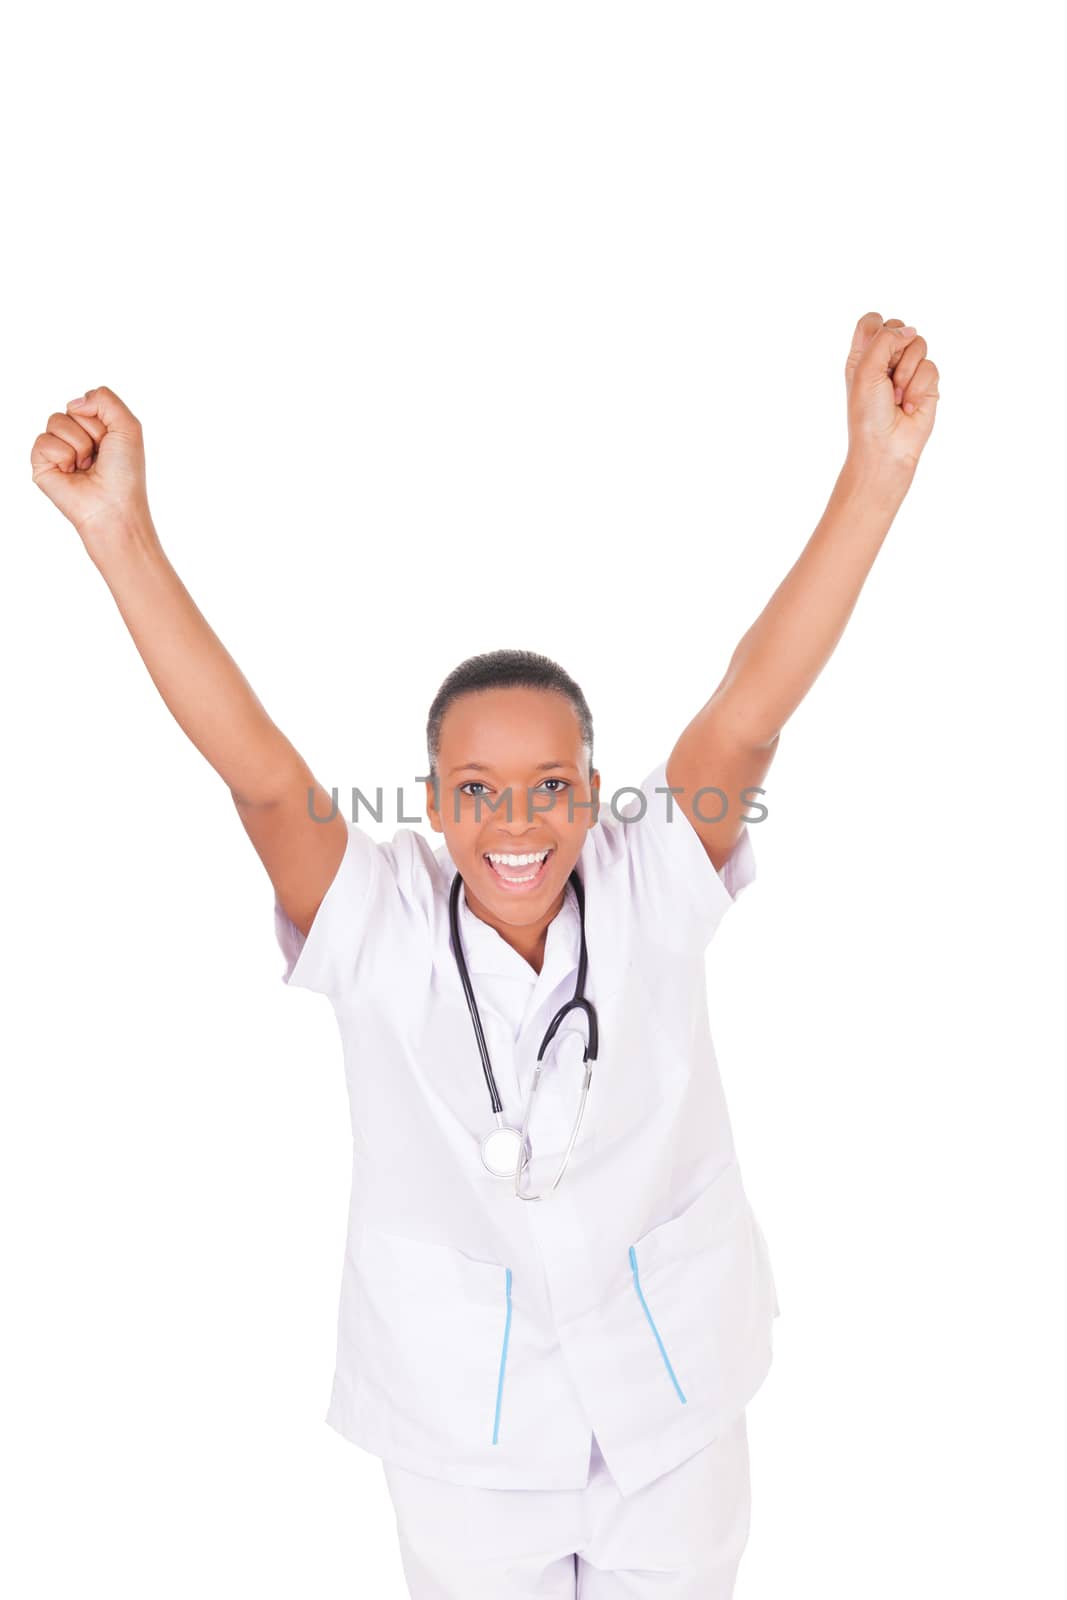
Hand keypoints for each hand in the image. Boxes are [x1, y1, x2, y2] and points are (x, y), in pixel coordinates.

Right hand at [30, 386, 151, 542]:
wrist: (113, 506)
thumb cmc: (125, 474)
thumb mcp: (128, 426)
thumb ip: (105, 398)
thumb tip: (73, 403)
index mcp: (96, 429)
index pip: (87, 401)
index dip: (102, 421)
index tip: (112, 444)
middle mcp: (76, 437)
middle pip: (71, 408)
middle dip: (90, 430)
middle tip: (99, 456)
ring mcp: (57, 450)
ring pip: (56, 420)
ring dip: (78, 443)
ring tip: (86, 466)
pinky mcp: (41, 463)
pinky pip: (43, 441)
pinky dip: (62, 455)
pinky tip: (70, 472)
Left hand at [844, 312, 939, 479]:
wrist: (886, 447)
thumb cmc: (868, 414)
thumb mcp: (865, 370)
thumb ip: (884, 340)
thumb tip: (910, 331)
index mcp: (863, 356)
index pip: (872, 321)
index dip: (878, 329)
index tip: (875, 354)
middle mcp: (885, 360)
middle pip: (899, 328)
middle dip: (895, 353)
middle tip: (886, 379)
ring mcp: (907, 370)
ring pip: (919, 344)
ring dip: (906, 373)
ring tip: (896, 396)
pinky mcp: (927, 383)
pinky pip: (931, 366)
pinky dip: (918, 387)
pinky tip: (908, 406)